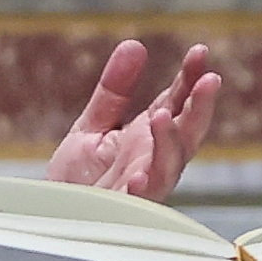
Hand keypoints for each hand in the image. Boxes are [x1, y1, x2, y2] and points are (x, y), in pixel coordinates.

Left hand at [45, 42, 220, 201]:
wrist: (53, 214)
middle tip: (209, 81)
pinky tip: (136, 176)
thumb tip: (134, 45)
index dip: (189, 79)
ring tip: (164, 116)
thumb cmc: (78, 177)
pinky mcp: (124, 208)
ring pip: (168, 166)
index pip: (176, 103)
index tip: (199, 53)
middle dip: (200, 108)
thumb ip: (114, 89)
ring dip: (170, 141)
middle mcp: (152, 160)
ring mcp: (142, 185)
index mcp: (147, 137)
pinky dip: (140, 188)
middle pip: (186, 134)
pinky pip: (138, 201)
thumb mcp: (94, 123)